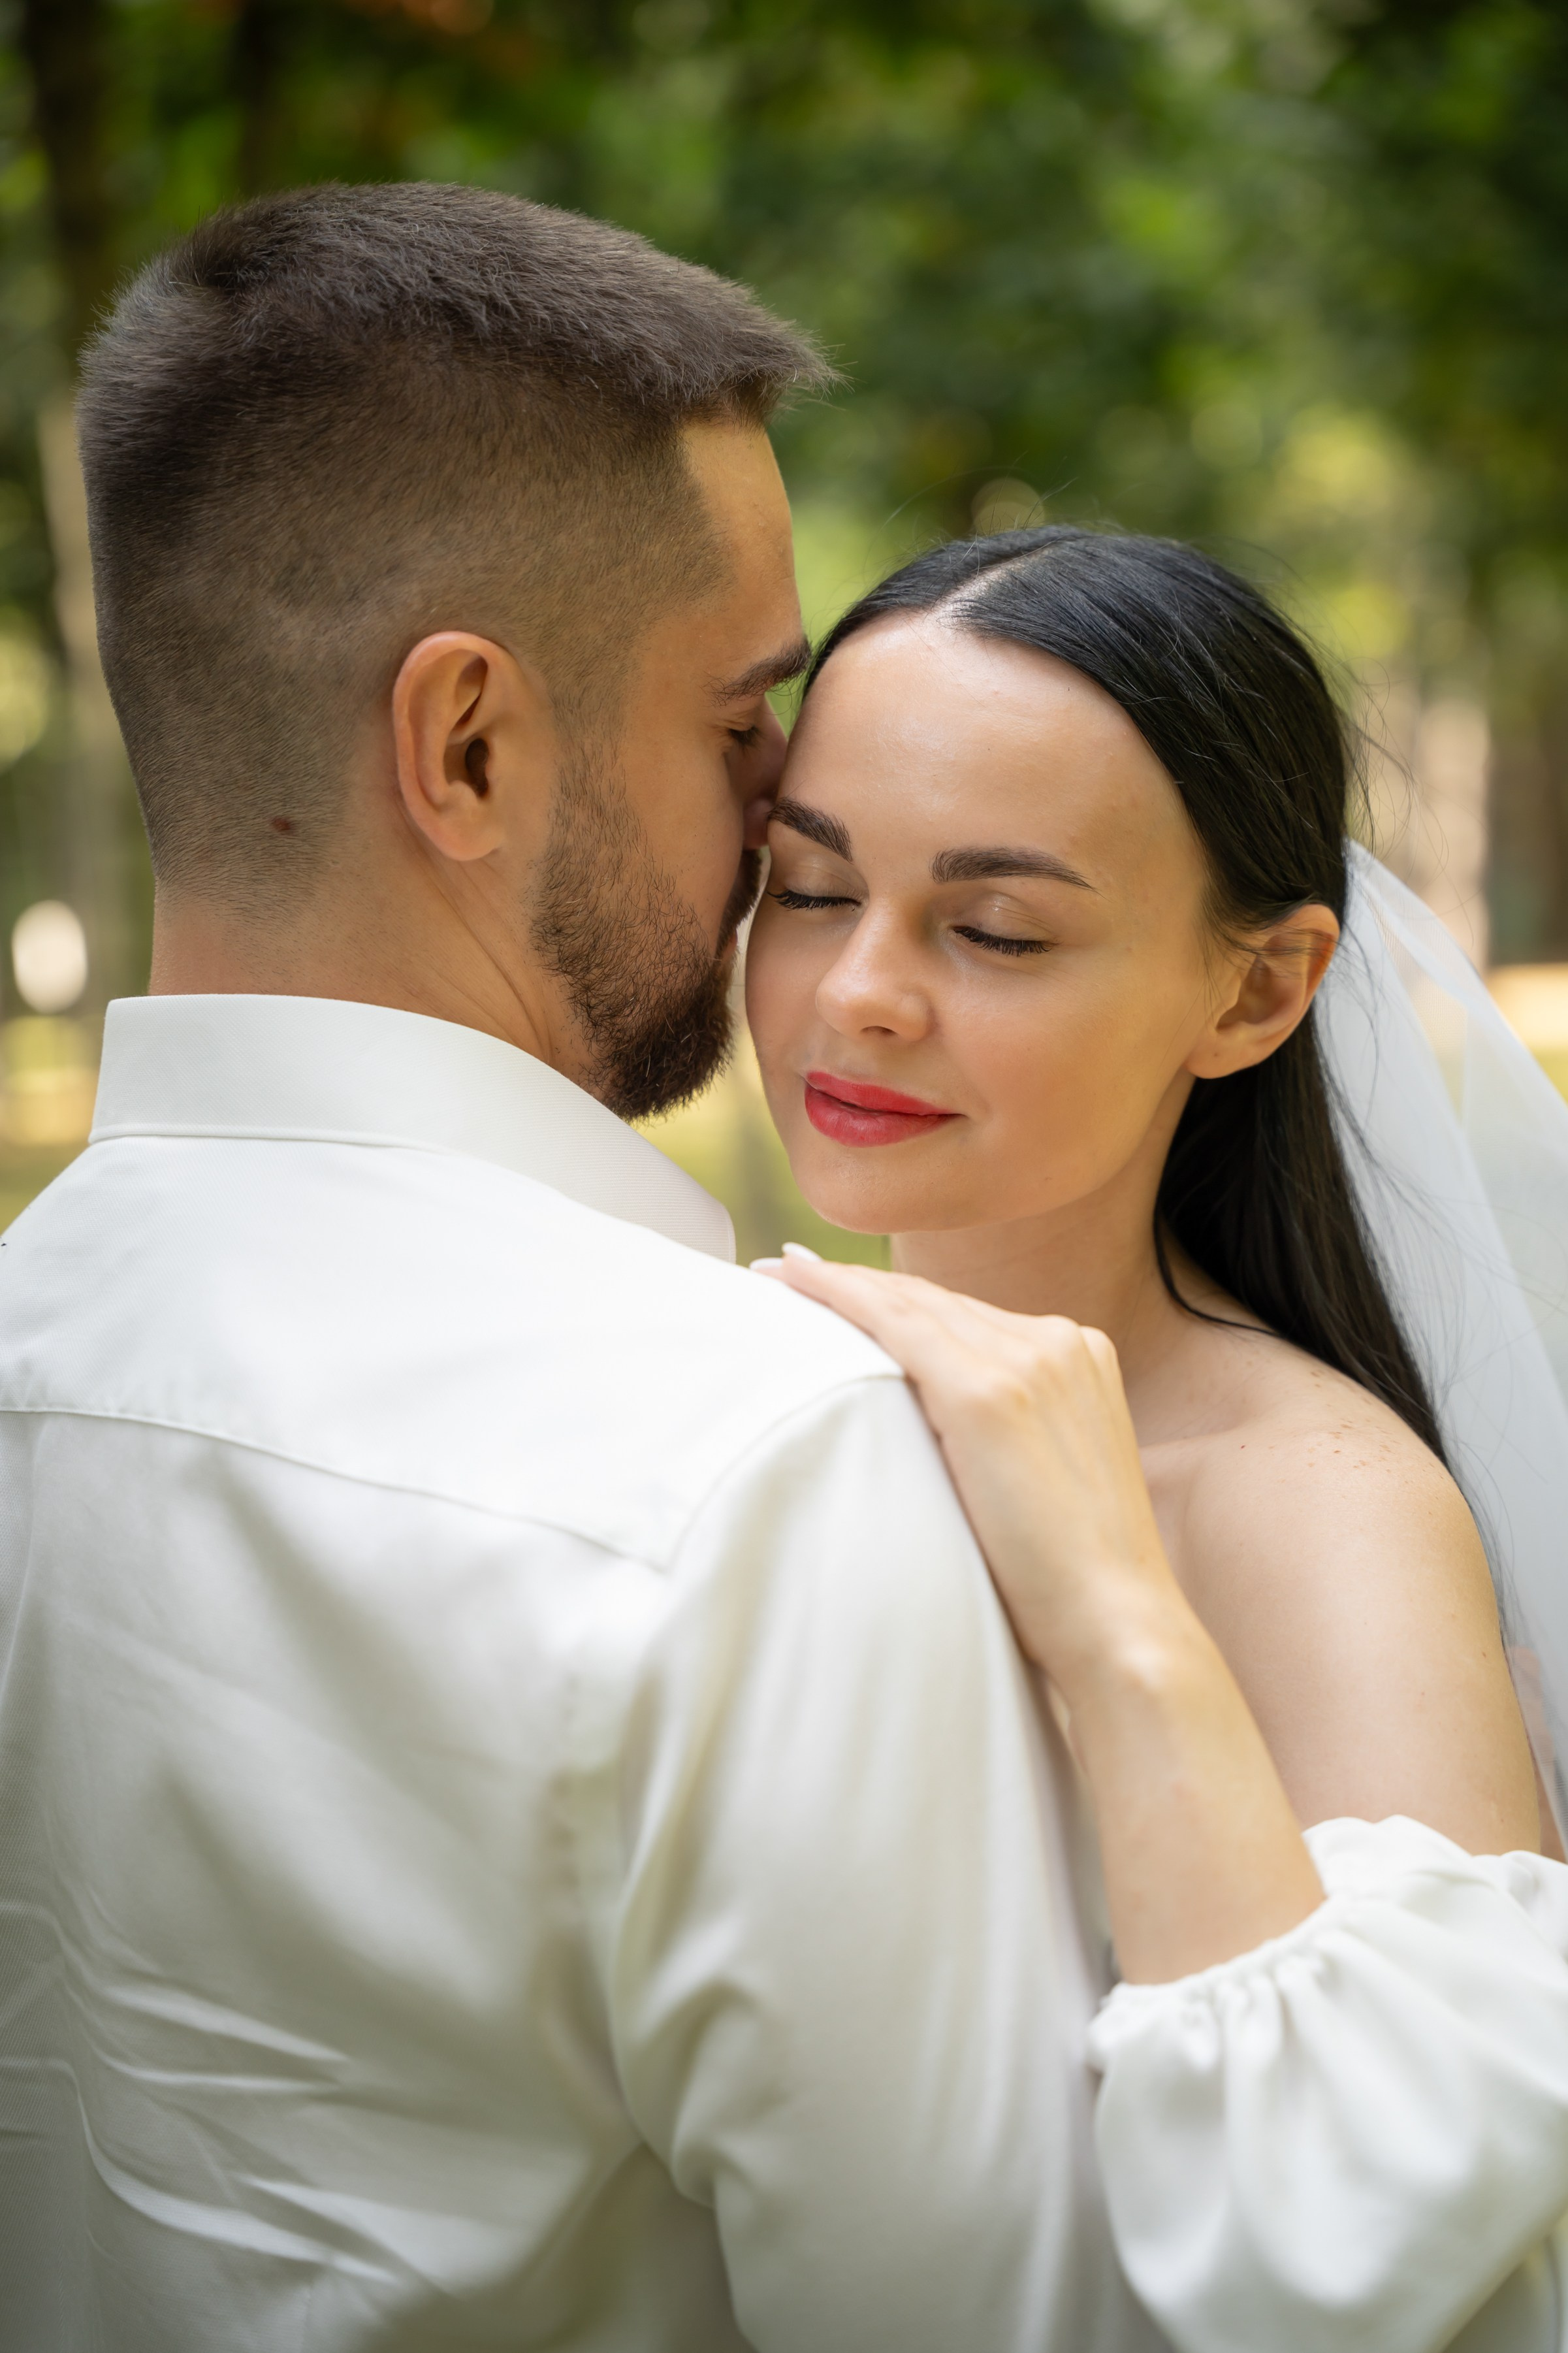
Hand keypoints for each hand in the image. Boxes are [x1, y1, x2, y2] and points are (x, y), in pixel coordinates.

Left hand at [756, 1253, 1184, 1697]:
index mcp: (1079, 1356)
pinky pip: (893, 1323)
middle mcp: (1058, 1342)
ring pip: (910, 1303)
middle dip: (859, 1282)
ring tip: (779, 1275)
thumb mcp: (1043, 1475)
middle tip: (786, 1269)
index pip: (966, 1315)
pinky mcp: (986, 1392)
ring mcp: (1027, 1360)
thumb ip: (1001, 1432)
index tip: (835, 1287)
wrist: (1116, 1624)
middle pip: (936, 1301)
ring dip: (837, 1284)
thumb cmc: (1070, 1580)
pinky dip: (839, 1295)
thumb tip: (922, 1425)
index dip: (897, 1297)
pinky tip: (793, 1280)